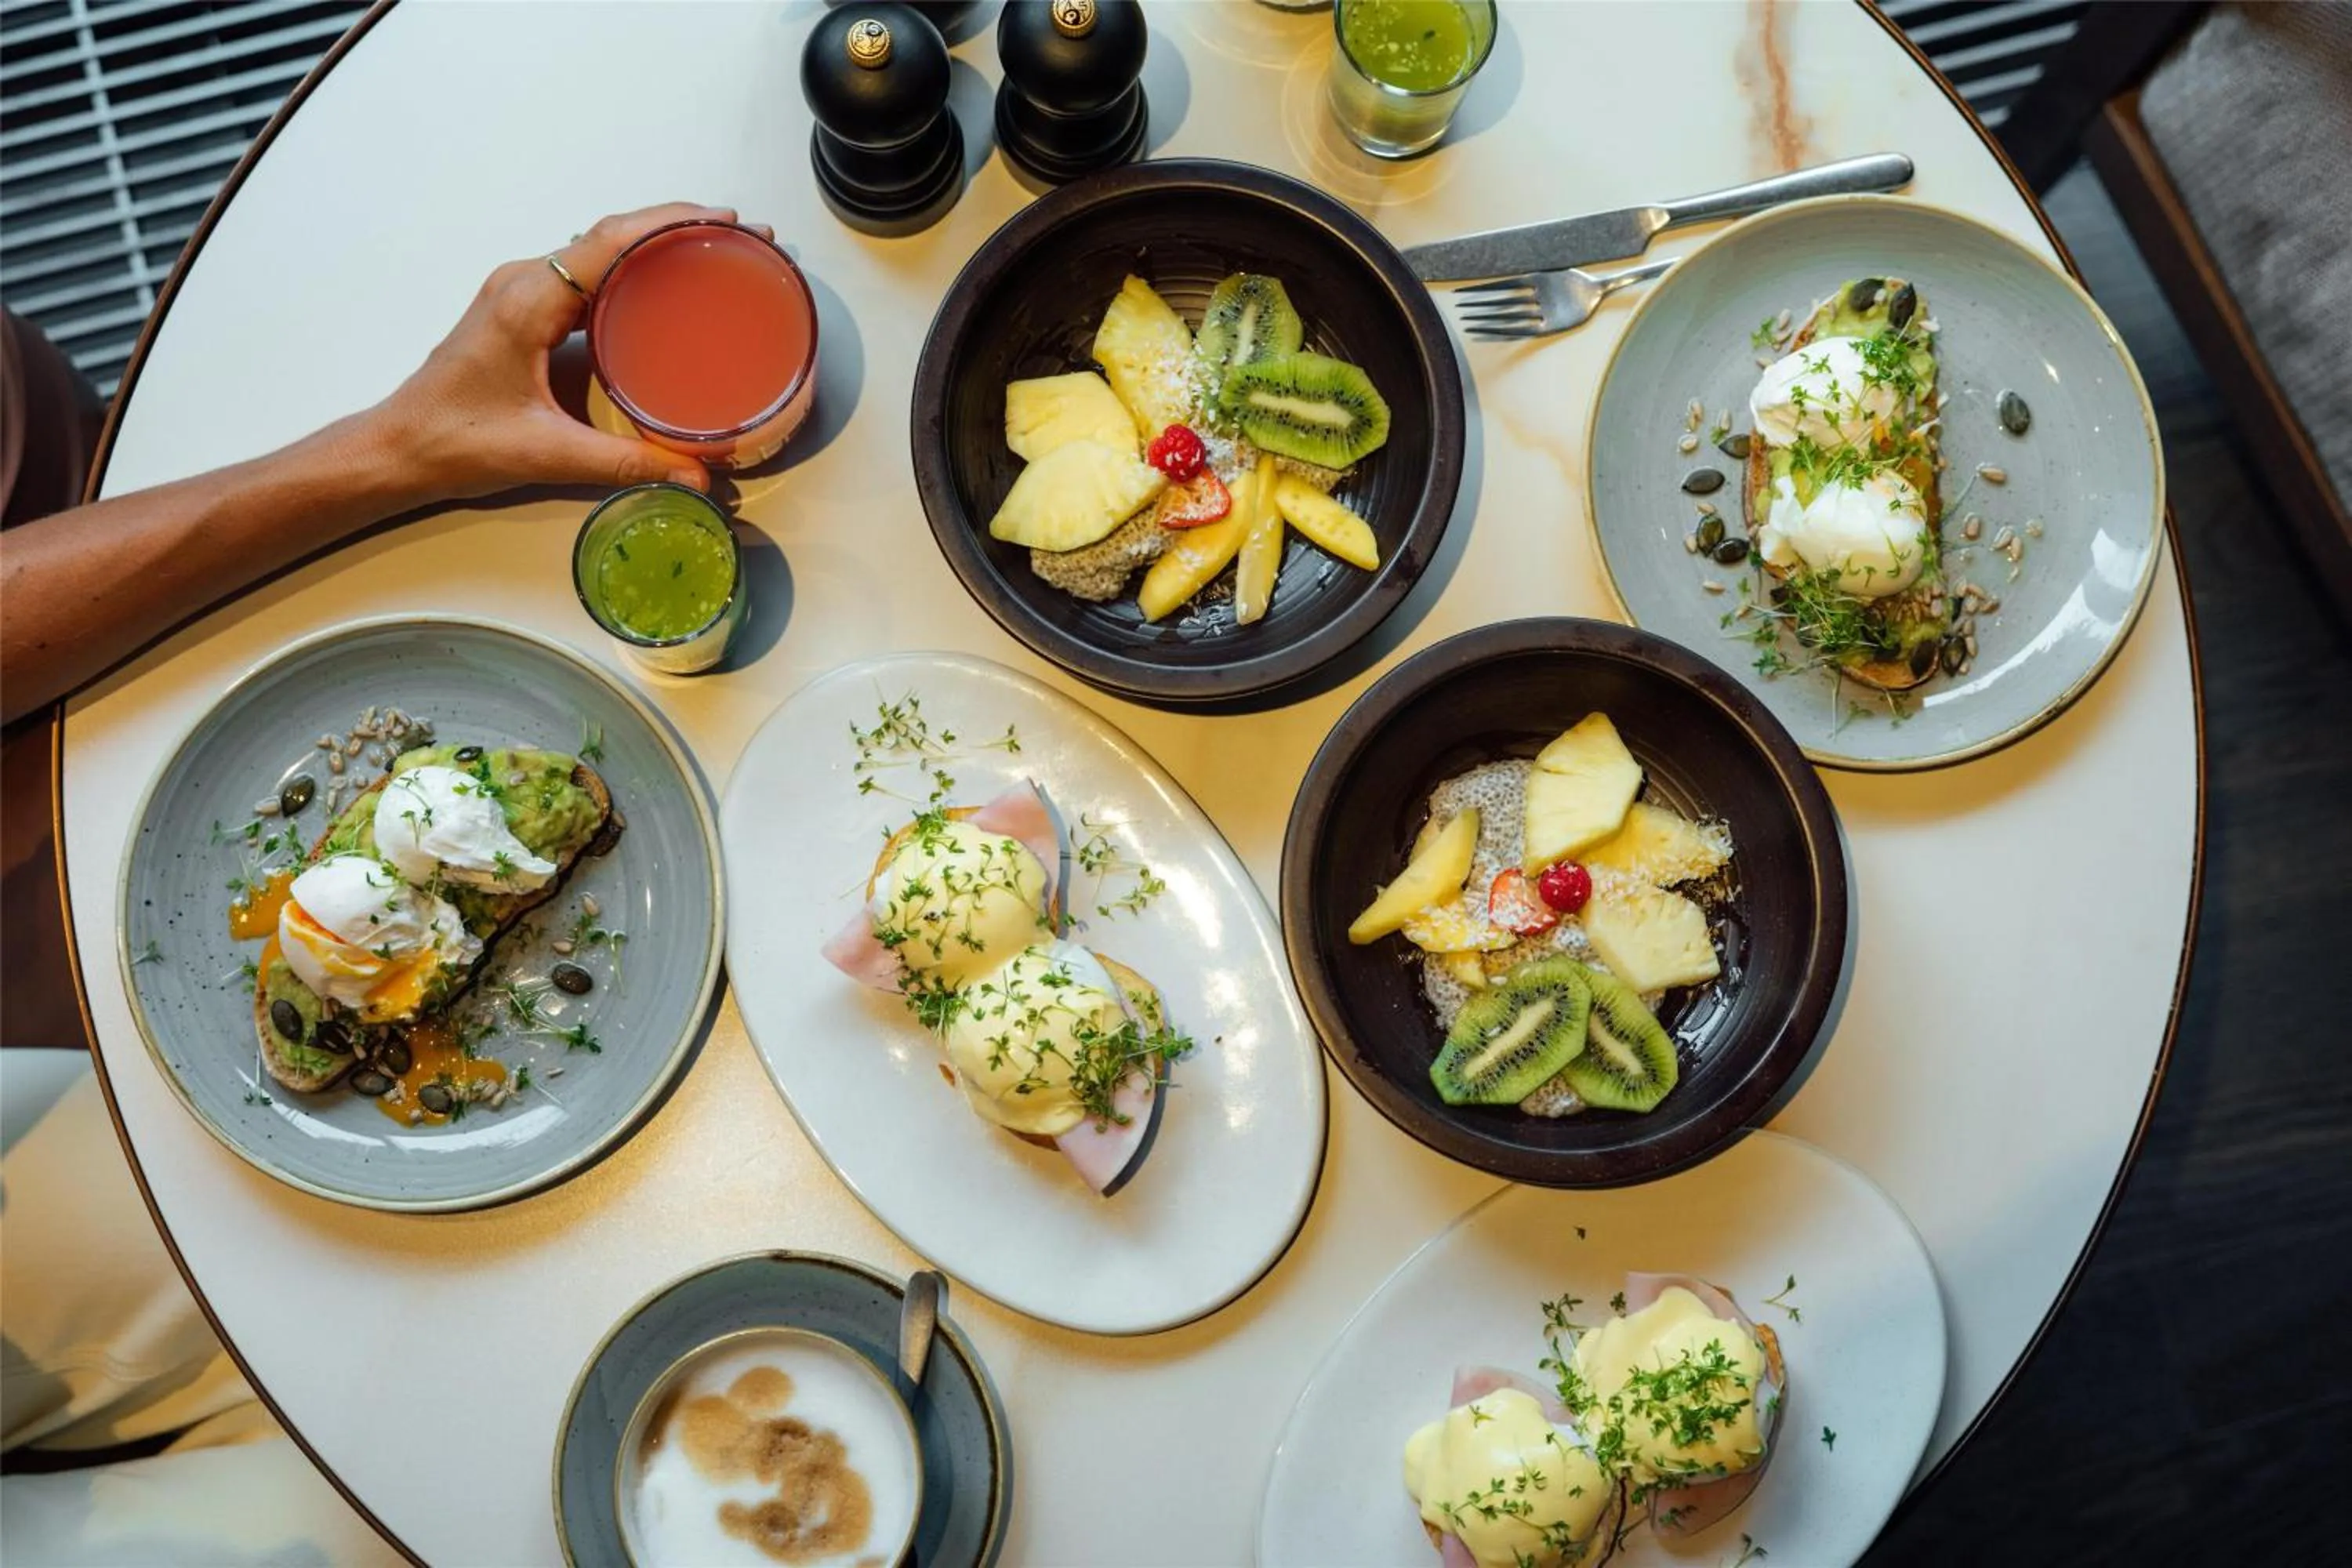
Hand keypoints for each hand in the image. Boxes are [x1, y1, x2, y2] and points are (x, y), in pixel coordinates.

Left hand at [371, 202, 774, 502]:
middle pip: (611, 234)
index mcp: (528, 299)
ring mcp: (520, 291)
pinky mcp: (522, 310)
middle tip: (740, 238)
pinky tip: (663, 290)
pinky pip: (585, 274)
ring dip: (654, 245)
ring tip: (713, 255)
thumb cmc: (457, 442)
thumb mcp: (548, 454)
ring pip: (598, 250)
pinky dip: (630, 270)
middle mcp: (524, 281)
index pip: (611, 239)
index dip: (673, 223)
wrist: (399, 449)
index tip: (727, 220)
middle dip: (677, 228)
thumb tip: (699, 476)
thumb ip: (627, 463)